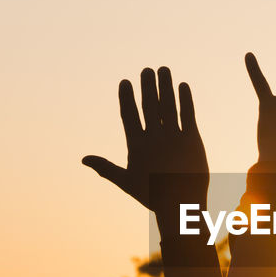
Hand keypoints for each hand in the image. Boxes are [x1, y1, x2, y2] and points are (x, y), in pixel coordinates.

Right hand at [82, 68, 208, 224]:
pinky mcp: (193, 141)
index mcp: (137, 147)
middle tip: (147, 69)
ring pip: (168, 106)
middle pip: (149, 106)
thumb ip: (105, 167)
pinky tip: (183, 85)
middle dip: (147, 85)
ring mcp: (174, 139)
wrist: (182, 207)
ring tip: (164, 69)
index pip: (129, 116)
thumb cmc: (152, 195)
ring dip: (166, 86)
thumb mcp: (126, 181)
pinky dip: (185, 99)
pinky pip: (188, 115)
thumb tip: (83, 160)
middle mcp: (155, 139)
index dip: (127, 97)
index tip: (125, 81)